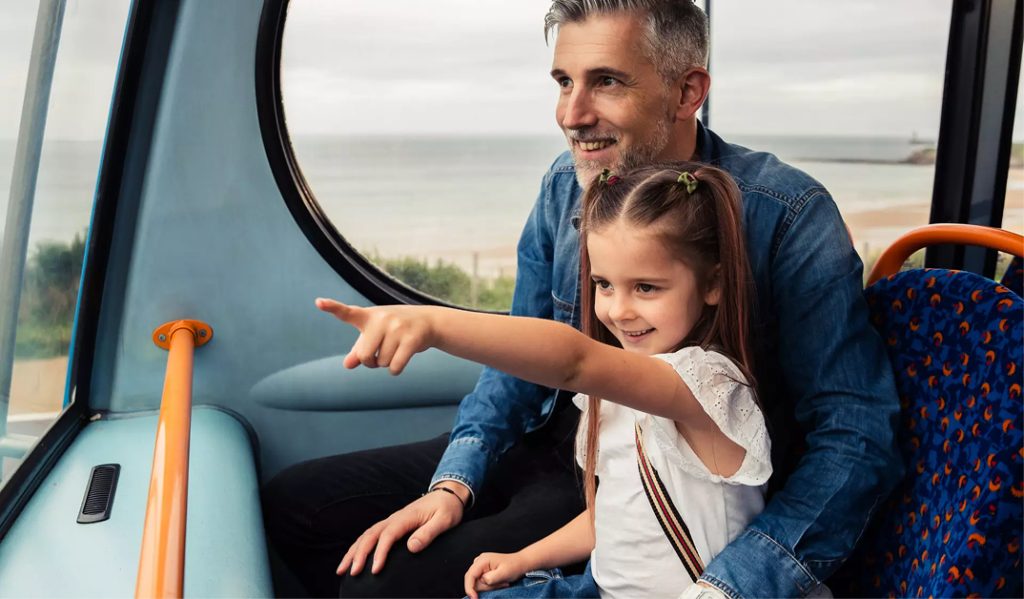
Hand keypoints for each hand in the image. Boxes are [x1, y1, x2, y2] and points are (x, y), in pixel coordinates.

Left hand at [316, 298, 435, 374]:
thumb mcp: (375, 335)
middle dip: (371, 362)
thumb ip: (359, 350)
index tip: (318, 302)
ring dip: (387, 364)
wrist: (429, 322)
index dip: (332, 307)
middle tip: (380, 354)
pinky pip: (394, 367)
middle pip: (365, 356)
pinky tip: (402, 359)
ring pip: (382, 363)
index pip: (347, 313)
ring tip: (396, 349)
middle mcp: (382, 318)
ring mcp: (397, 327)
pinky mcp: (411, 339)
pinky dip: (395, 370)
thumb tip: (347, 365)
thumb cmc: (396, 328)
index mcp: (368, 316)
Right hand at [336, 482, 466, 576]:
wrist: (447, 494)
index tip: (375, 570)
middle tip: (352, 572)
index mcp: (406, 517)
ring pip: (366, 535)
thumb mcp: (444, 520)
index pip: (388, 535)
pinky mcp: (391, 524)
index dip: (380, 553)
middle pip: (371, 535)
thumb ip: (429, 533)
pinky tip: (352, 557)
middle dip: (359, 554)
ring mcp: (391, 520)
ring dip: (354, 551)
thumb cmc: (447, 508)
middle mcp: (394, 518)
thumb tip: (411, 547)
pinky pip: (370, 535)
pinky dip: (359, 546)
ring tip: (342, 569)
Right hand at [463, 552, 530, 598]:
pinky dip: (490, 586)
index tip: (474, 598)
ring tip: (502, 582)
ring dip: (490, 587)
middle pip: (473, 581)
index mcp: (482, 560)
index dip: (469, 588)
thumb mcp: (504, 573)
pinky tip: (500, 582)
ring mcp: (480, 566)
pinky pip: (482, 583)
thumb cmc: (514, 566)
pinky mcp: (482, 571)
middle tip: (500, 585)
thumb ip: (491, 578)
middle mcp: (479, 562)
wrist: (520, 563)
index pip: (470, 575)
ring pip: (478, 583)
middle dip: (486, 587)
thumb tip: (482, 581)